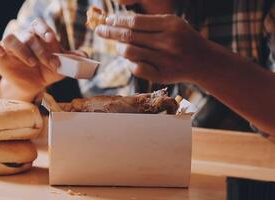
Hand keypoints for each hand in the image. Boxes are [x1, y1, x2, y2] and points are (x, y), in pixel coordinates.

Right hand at [0, 19, 64, 101]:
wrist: (33, 86)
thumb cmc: (47, 71)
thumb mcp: (61, 67)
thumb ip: (72, 59)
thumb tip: (85, 55)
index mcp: (38, 36)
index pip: (39, 25)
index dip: (44, 30)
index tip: (51, 39)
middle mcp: (24, 37)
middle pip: (29, 36)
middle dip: (42, 51)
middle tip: (51, 64)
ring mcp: (11, 46)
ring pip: (11, 38)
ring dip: (23, 51)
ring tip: (32, 63)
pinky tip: (0, 53)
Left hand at [95, 14, 216, 83]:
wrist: (204, 61)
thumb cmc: (183, 39)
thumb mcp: (172, 24)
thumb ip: (149, 23)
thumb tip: (118, 22)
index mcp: (170, 25)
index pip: (135, 21)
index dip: (118, 20)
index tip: (107, 19)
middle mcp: (168, 42)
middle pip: (129, 36)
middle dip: (110, 32)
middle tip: (99, 30)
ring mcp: (165, 60)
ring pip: (130, 52)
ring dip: (119, 48)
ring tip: (119, 46)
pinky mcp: (162, 75)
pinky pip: (137, 68)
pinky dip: (130, 63)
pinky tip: (132, 59)